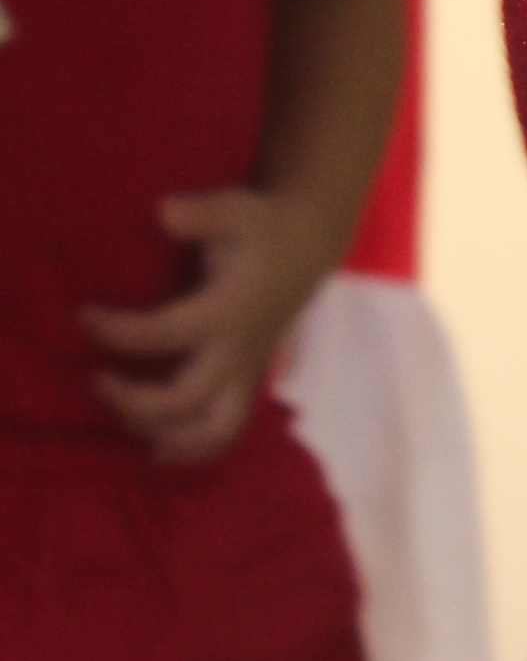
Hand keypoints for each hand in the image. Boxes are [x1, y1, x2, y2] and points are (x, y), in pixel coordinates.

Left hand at [83, 188, 327, 465]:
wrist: (308, 244)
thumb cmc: (262, 226)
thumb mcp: (235, 209)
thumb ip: (200, 214)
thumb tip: (162, 212)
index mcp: (228, 311)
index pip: (165, 333)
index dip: (118, 332)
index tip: (84, 317)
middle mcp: (238, 351)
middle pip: (185, 400)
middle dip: (134, 402)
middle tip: (97, 381)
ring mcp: (247, 372)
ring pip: (213, 430)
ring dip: (165, 437)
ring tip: (125, 422)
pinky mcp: (248, 380)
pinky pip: (226, 431)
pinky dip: (194, 450)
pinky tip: (158, 451)